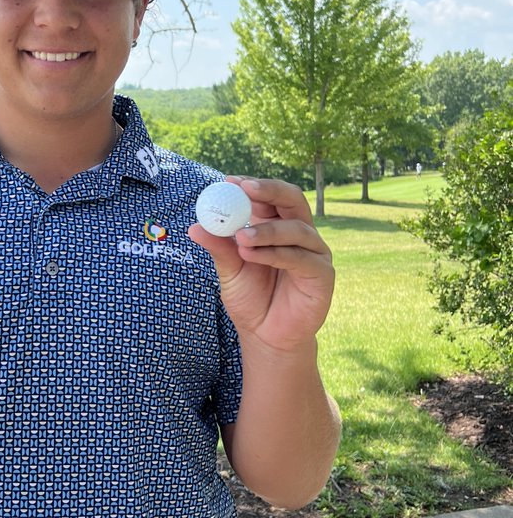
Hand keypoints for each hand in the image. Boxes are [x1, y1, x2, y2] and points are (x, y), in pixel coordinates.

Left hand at [188, 177, 333, 354]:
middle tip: (243, 189)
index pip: (270, 196)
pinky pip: (300, 258)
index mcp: (278, 226)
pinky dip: (274, 253)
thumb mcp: (229, 270)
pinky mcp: (322, 274)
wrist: (265, 336)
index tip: (229, 181)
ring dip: (266, 230)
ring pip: (296, 229)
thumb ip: (219, 248)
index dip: (252, 186)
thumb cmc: (250, 299)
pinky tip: (251, 254)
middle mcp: (300, 234)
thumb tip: (194, 227)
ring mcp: (314, 253)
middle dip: (268, 191)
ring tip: (240, 237)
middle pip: (292, 200)